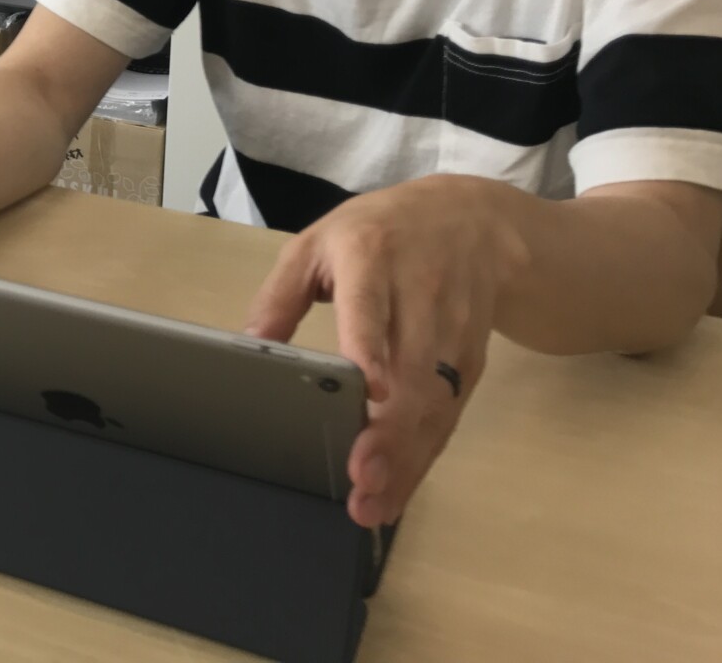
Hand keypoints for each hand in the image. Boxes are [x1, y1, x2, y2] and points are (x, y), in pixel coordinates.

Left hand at [243, 174, 517, 527]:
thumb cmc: (380, 233)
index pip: (371, 304)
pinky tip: (399, 488)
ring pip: (435, 401)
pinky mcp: (471, 360)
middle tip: (363, 479)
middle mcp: (421, 293)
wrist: (473, 220)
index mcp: (372, 257)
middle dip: (391, 431)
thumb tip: (249, 345)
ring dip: (409, 456)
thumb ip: (281, 293)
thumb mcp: (318, 242)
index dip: (372, 346)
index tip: (372, 391)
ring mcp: (452, 329)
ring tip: (374, 501)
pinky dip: (425, 456)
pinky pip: (449, 414)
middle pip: (411, 369)